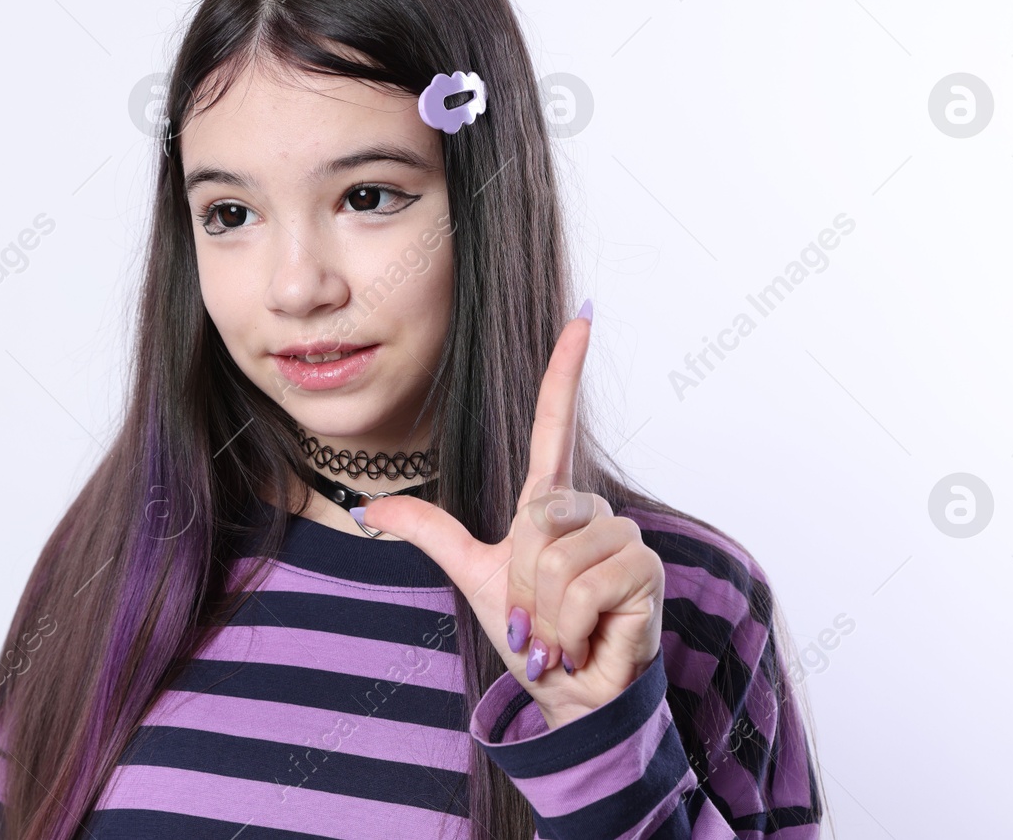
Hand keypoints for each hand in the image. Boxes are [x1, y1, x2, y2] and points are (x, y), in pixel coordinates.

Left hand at [355, 306, 665, 729]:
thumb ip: (430, 534)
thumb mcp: (474, 575)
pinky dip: (571, 624)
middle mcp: (590, 513)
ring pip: (559, 555)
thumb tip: (367, 508)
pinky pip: (587, 583)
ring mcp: (623, 539)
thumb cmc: (533, 637)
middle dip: (524, 582)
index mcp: (548, 505)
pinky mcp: (645, 570)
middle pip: (536, 519)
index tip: (583, 316)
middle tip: (539, 619)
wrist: (570, 697)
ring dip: (548, 611)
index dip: (565, 370)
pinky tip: (587, 640)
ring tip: (563, 631)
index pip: (555, 424)